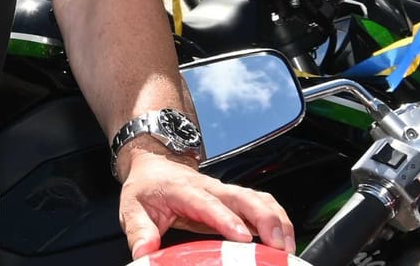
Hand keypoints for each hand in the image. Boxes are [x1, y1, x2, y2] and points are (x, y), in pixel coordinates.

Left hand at [119, 150, 294, 257]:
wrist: (154, 166)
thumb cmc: (147, 189)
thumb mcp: (132, 209)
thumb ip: (139, 231)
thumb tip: (144, 252)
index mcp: (184, 190)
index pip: (208, 203)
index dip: (227, 219)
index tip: (242, 237)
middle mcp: (211, 188)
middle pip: (244, 197)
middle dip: (266, 219)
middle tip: (278, 246)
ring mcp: (227, 193)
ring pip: (260, 200)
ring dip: (278, 221)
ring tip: (287, 248)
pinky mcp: (237, 200)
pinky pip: (264, 205)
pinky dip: (280, 221)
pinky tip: (286, 241)